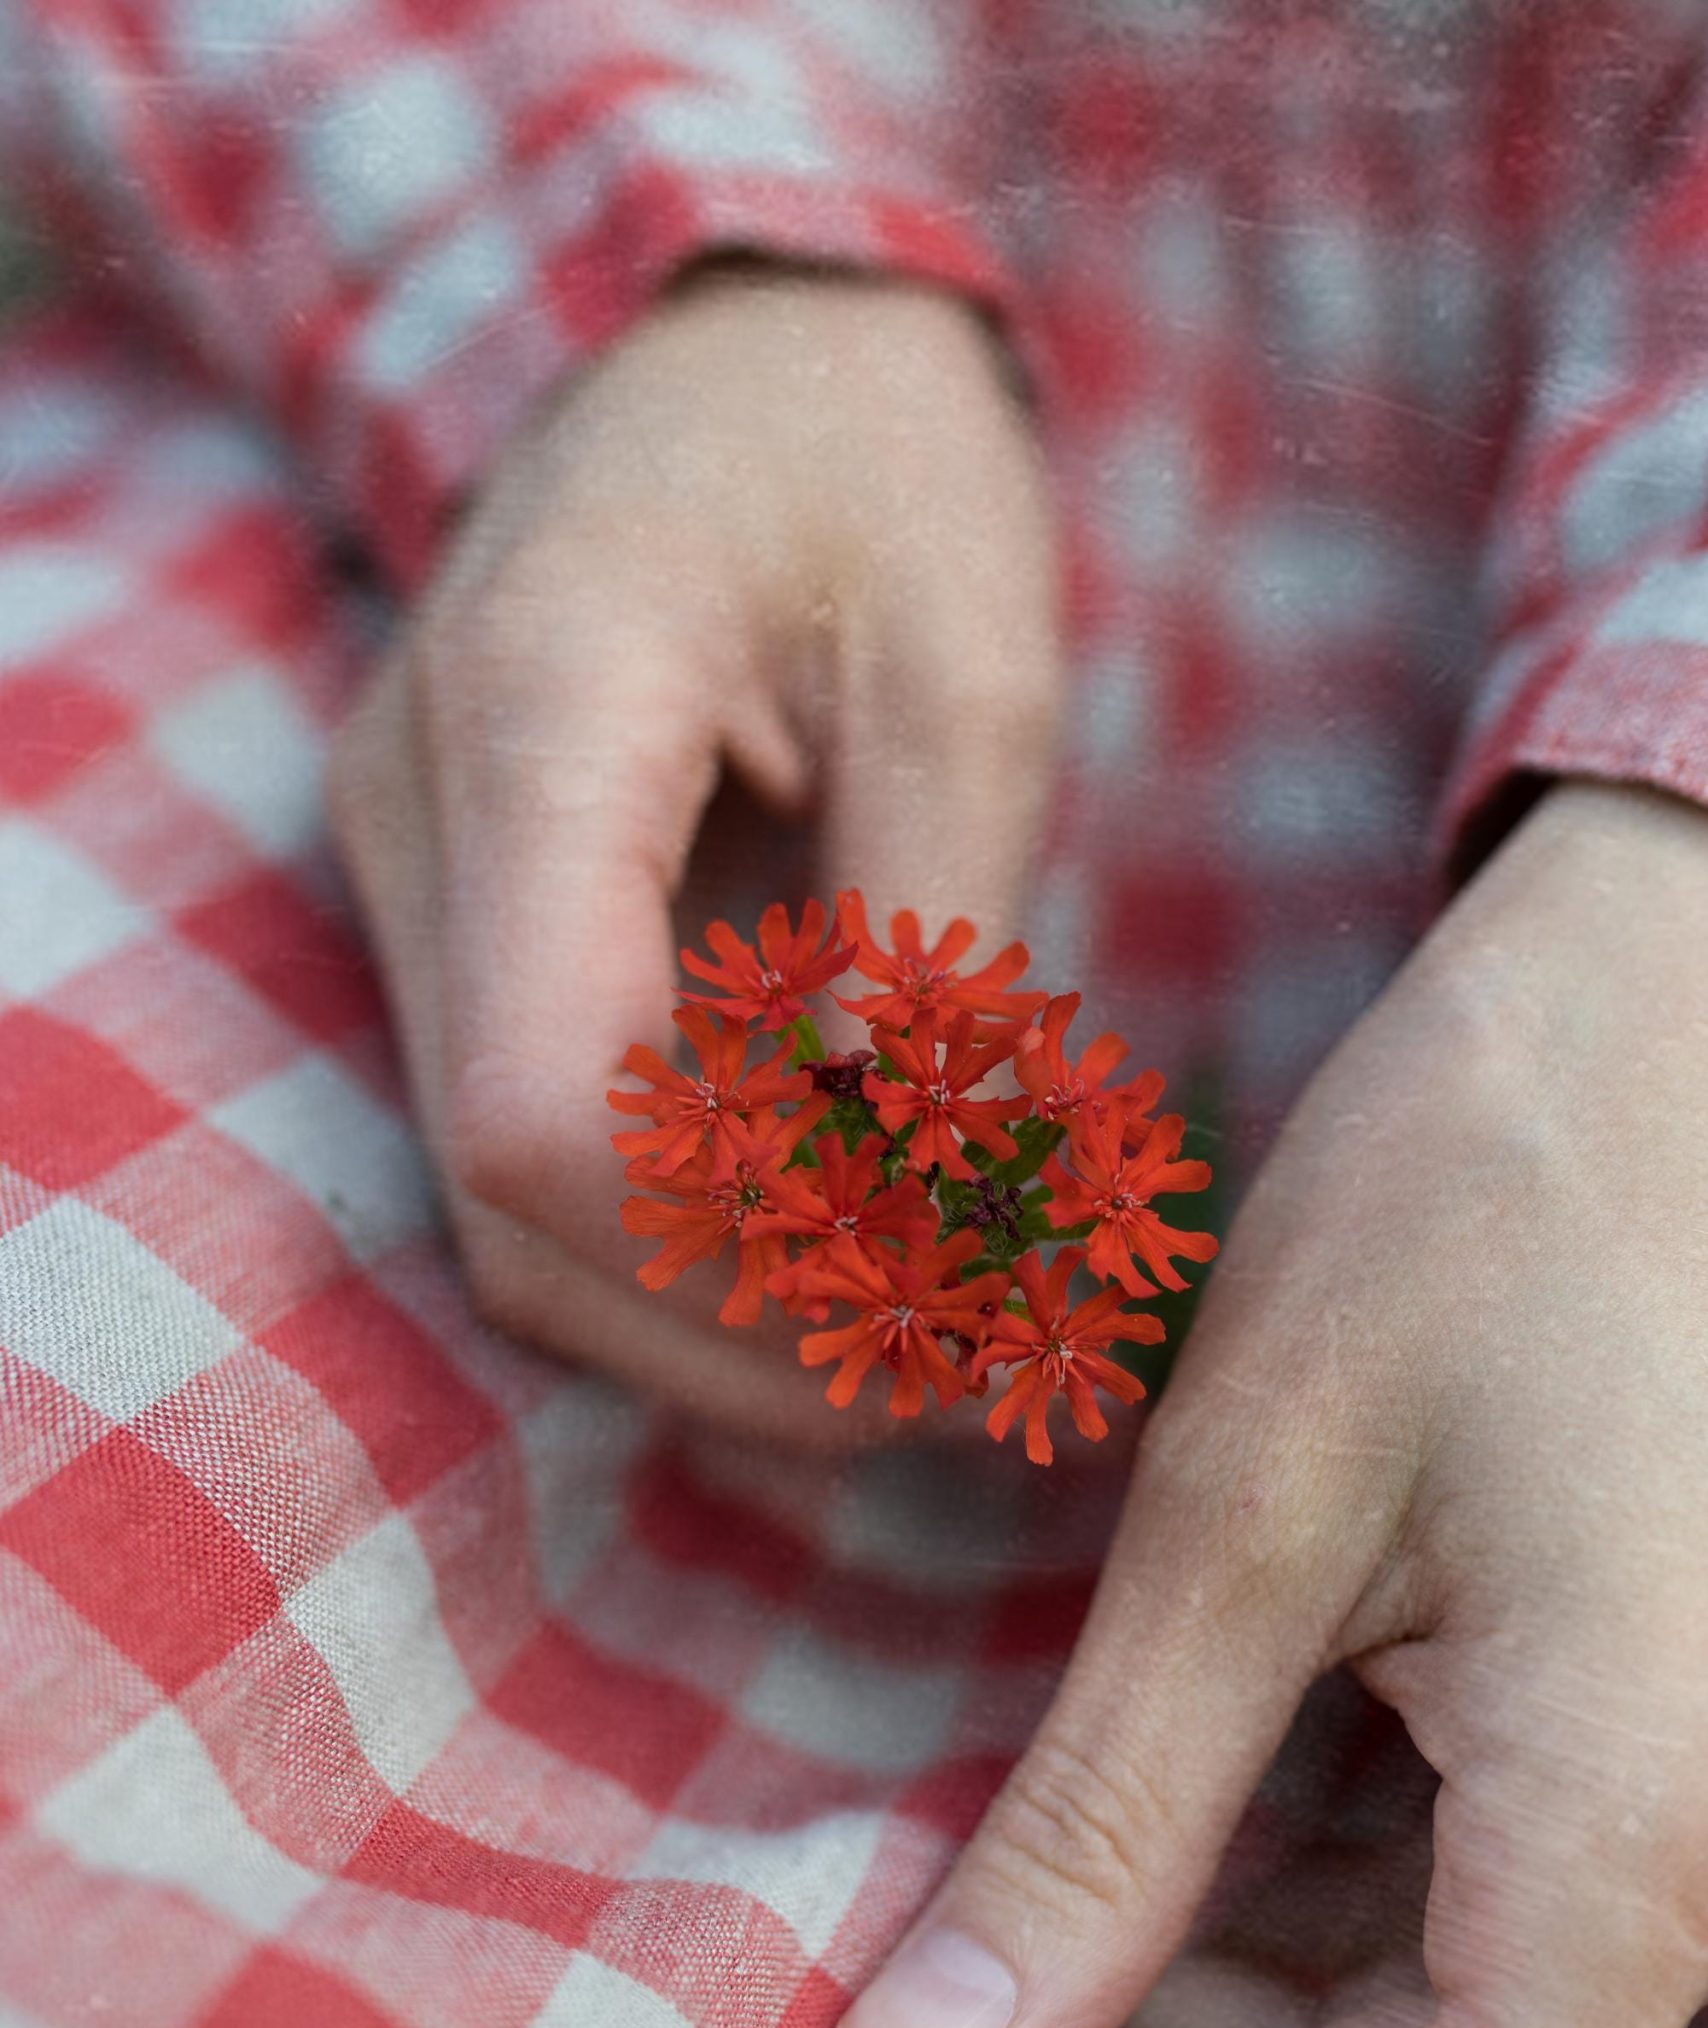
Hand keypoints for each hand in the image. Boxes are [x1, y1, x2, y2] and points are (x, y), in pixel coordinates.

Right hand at [329, 263, 1059, 1438]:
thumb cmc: (873, 463)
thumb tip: (909, 1204)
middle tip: (965, 1376)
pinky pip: (541, 1150)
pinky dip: (686, 1240)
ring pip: (509, 1211)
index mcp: (543, 714)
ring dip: (711, 1316)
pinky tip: (843, 1254)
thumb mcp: (972, 677)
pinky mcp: (464, 922)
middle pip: (514, 1204)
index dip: (727, 1263)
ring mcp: (416, 875)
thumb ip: (926, 946)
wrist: (737, 346)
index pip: (539, 1105)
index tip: (936, 1310)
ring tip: (929, 1340)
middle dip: (740, 1332)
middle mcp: (423, 812)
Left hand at [836, 781, 1707, 2027]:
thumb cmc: (1489, 1195)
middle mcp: (1684, 1891)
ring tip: (1007, 1900)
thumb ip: (1103, 1812)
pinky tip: (1130, 1835)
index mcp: (1620, 1845)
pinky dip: (1266, 1946)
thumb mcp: (1249, 1496)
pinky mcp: (1616, 1771)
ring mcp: (1663, 1839)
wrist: (1673, 1016)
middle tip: (937, 1992)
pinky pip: (1444, 1954)